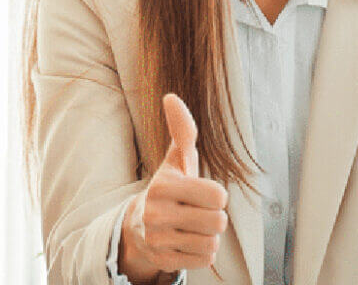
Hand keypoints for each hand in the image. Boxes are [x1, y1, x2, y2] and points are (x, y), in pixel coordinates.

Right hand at [119, 94, 228, 282]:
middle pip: (218, 222)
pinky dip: (201, 253)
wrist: (139, 226)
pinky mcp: (163, 260)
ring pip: (212, 243)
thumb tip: (171, 97)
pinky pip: (205, 260)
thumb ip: (182, 129)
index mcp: (163, 186)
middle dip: (213, 217)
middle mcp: (157, 213)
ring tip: (191, 226)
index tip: (200, 193)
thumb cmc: (169, 188)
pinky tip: (186, 241)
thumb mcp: (177, 159)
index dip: (216, 195)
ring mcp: (158, 239)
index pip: (218, 197)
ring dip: (208, 235)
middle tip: (196, 212)